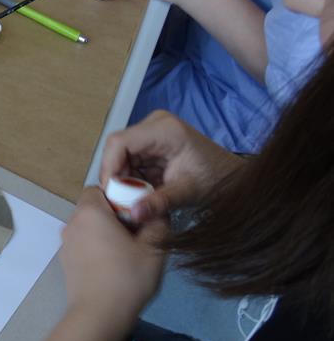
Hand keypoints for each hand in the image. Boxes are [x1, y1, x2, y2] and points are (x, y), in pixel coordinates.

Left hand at [60, 186, 166, 316]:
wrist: (98, 316)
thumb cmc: (127, 277)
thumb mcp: (154, 247)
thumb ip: (158, 223)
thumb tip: (157, 213)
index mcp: (89, 212)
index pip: (99, 188)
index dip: (119, 195)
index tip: (137, 213)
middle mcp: (71, 224)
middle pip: (93, 208)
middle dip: (114, 215)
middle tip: (137, 233)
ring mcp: (65, 244)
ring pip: (88, 228)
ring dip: (105, 233)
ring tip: (128, 253)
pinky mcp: (65, 263)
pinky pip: (83, 245)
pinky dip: (96, 248)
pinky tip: (113, 267)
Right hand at [100, 111, 242, 223]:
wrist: (231, 178)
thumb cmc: (216, 180)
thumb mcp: (187, 193)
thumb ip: (158, 203)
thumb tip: (133, 215)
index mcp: (164, 129)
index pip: (119, 142)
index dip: (109, 167)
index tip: (110, 193)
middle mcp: (154, 125)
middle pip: (117, 149)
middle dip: (116, 177)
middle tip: (120, 201)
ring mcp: (151, 133)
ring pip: (120, 157)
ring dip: (123, 180)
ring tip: (133, 200)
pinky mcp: (150, 144)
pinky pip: (129, 161)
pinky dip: (131, 179)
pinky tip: (141, 193)